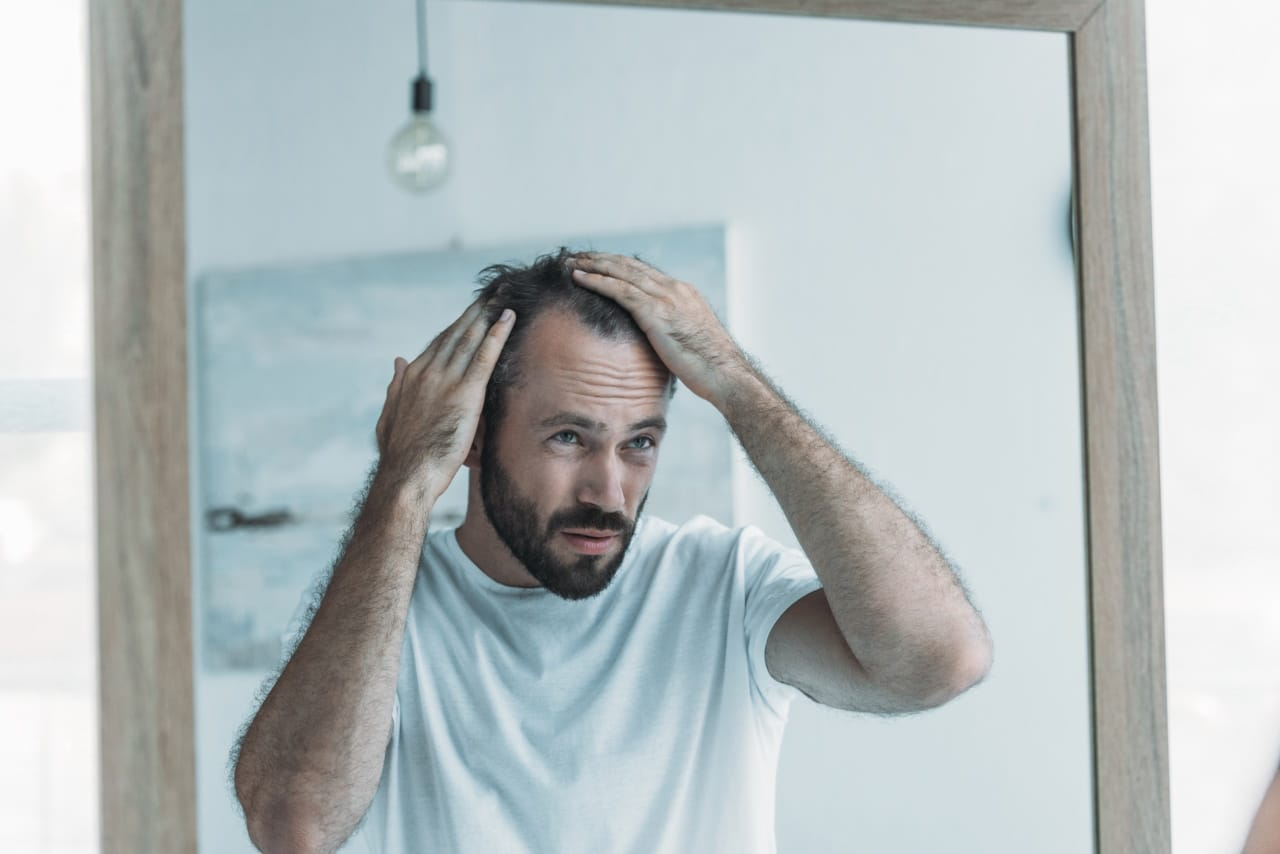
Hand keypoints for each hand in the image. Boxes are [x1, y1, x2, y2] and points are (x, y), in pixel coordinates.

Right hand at [375, 297, 514, 502]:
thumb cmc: (399, 455)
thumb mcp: (390, 415)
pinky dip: (497, 334)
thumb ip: (395, 386)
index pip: (438, 344)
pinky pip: (484, 357)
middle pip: (456, 334)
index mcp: (412, 377)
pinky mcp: (464, 393)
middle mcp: (427, 371)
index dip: (456, 326)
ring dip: (488, 315)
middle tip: (491, 293)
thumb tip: (397, 360)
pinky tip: (508, 318)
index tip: (470, 313)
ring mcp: (445, 381)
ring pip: (470, 339)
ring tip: (502, 297)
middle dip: (474, 312)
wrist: (406, 475)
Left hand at [567, 253, 751, 406]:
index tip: (597, 264)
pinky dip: (597, 281)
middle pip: (629, 265)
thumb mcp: (689, 341)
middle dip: (601, 259)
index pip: (643, 272)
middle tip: (577, 256)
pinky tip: (578, 279)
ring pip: (622, 272)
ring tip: (570, 263)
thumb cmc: (710, 368)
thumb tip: (656, 342)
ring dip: (593, 265)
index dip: (617, 266)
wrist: (726, 374)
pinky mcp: (657, 312)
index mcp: (682, 293)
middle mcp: (674, 289)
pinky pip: (620, 290)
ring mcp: (666, 298)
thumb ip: (670, 333)